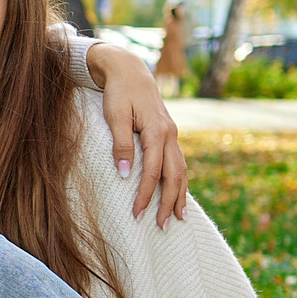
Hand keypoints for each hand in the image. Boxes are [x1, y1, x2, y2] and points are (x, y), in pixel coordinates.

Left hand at [90, 42, 188, 225]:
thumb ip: (120, 144)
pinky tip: (179, 195)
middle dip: (169, 202)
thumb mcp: (114, 115)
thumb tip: (125, 174)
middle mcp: (170, 134)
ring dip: (180, 195)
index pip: (153, 172)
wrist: (129, 70)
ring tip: (179, 218)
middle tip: (163, 226)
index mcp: (157, 131)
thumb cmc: (118, 93)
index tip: (137, 214)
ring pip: (181, 170)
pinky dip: (180, 181)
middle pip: (174, 175)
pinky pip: (179, 162)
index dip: (145, 195)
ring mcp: (172, 134)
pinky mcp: (169, 134)